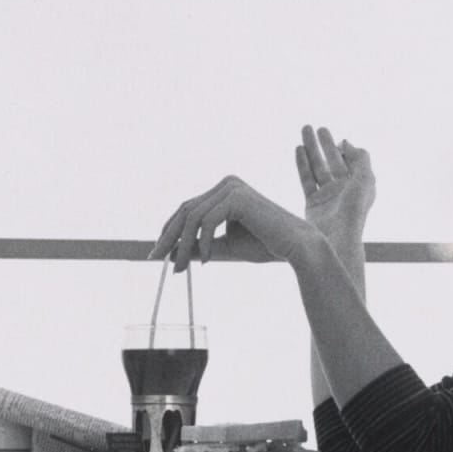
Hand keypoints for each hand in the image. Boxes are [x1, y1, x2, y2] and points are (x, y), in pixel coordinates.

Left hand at [150, 175, 306, 269]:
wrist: (295, 247)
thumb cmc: (264, 246)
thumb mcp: (224, 247)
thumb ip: (200, 247)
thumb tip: (172, 253)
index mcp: (224, 191)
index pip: (188, 208)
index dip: (169, 230)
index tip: (157, 252)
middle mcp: (227, 184)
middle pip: (185, 210)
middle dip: (169, 237)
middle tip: (157, 259)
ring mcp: (232, 187)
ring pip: (193, 217)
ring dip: (183, 245)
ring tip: (179, 267)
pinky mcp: (237, 197)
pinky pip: (208, 222)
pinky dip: (204, 243)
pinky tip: (208, 260)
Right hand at [295, 125, 375, 244]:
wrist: (336, 239)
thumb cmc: (354, 211)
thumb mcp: (364, 180)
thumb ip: (360, 158)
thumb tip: (346, 142)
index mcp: (359, 185)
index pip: (350, 160)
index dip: (343, 148)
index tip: (336, 138)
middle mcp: (343, 189)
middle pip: (332, 160)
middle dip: (324, 143)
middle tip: (314, 127)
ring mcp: (327, 196)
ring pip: (318, 167)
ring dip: (311, 149)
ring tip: (304, 131)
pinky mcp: (312, 203)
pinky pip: (307, 178)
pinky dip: (302, 163)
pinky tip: (298, 149)